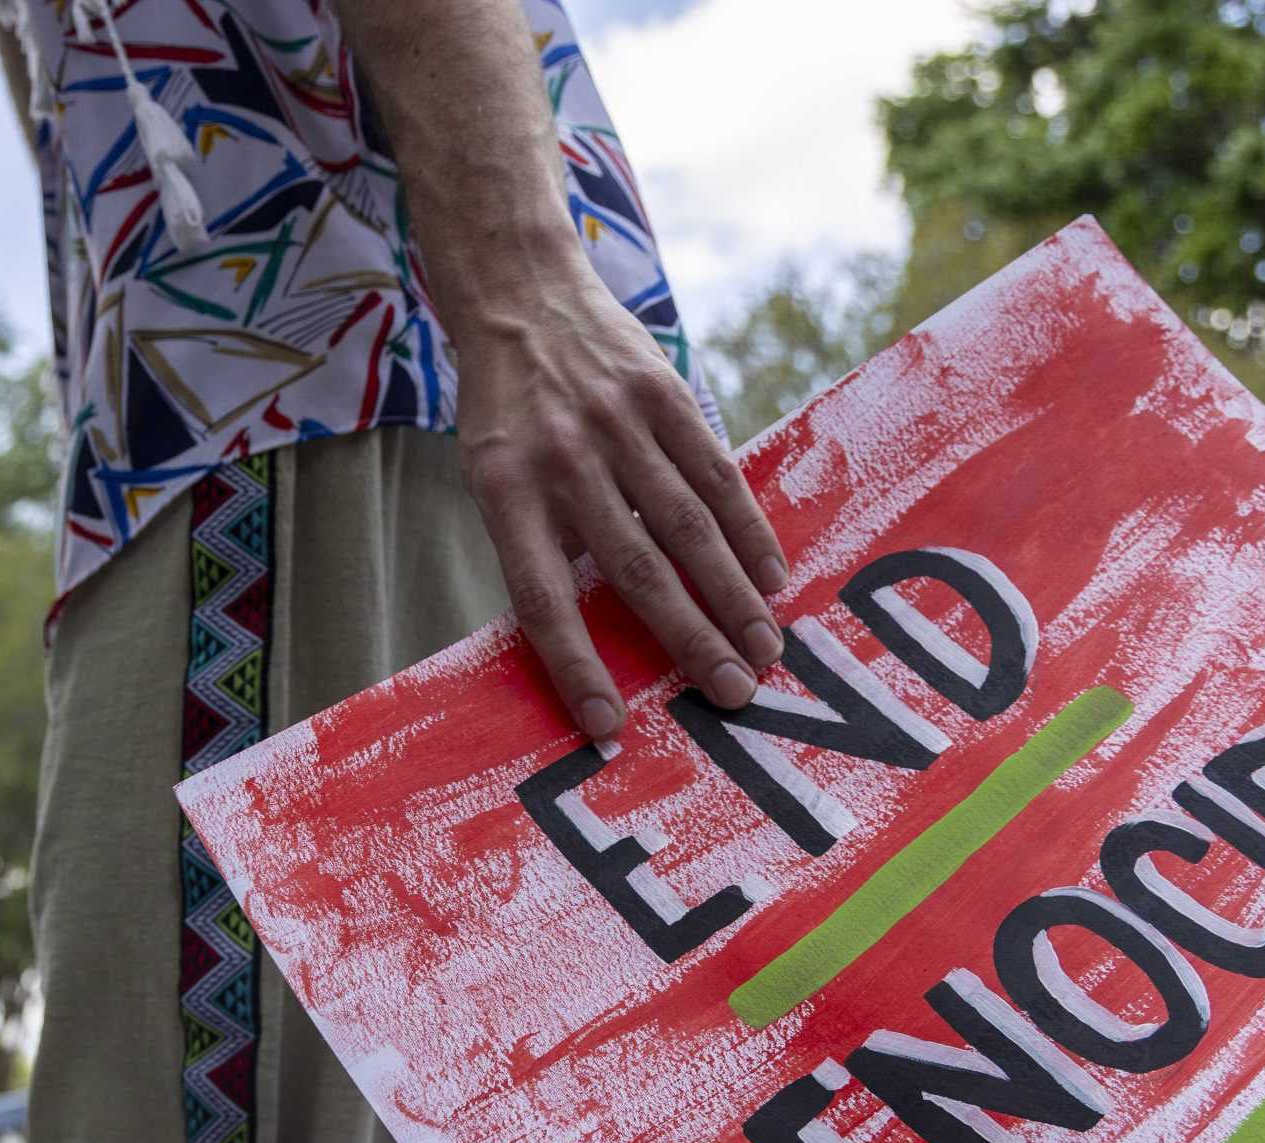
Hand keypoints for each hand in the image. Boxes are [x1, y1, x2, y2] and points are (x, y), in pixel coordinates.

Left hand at [455, 261, 789, 740]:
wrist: (519, 293)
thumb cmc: (506, 409)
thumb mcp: (492, 474)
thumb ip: (540, 541)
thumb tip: (596, 632)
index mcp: (505, 493)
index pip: (543, 600)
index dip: (577, 667)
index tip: (612, 726)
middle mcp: (562, 462)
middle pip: (634, 571)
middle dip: (688, 641)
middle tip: (734, 697)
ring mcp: (616, 425)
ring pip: (685, 527)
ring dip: (731, 597)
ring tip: (765, 650)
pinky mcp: (662, 393)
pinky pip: (714, 473)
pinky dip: (747, 530)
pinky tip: (771, 578)